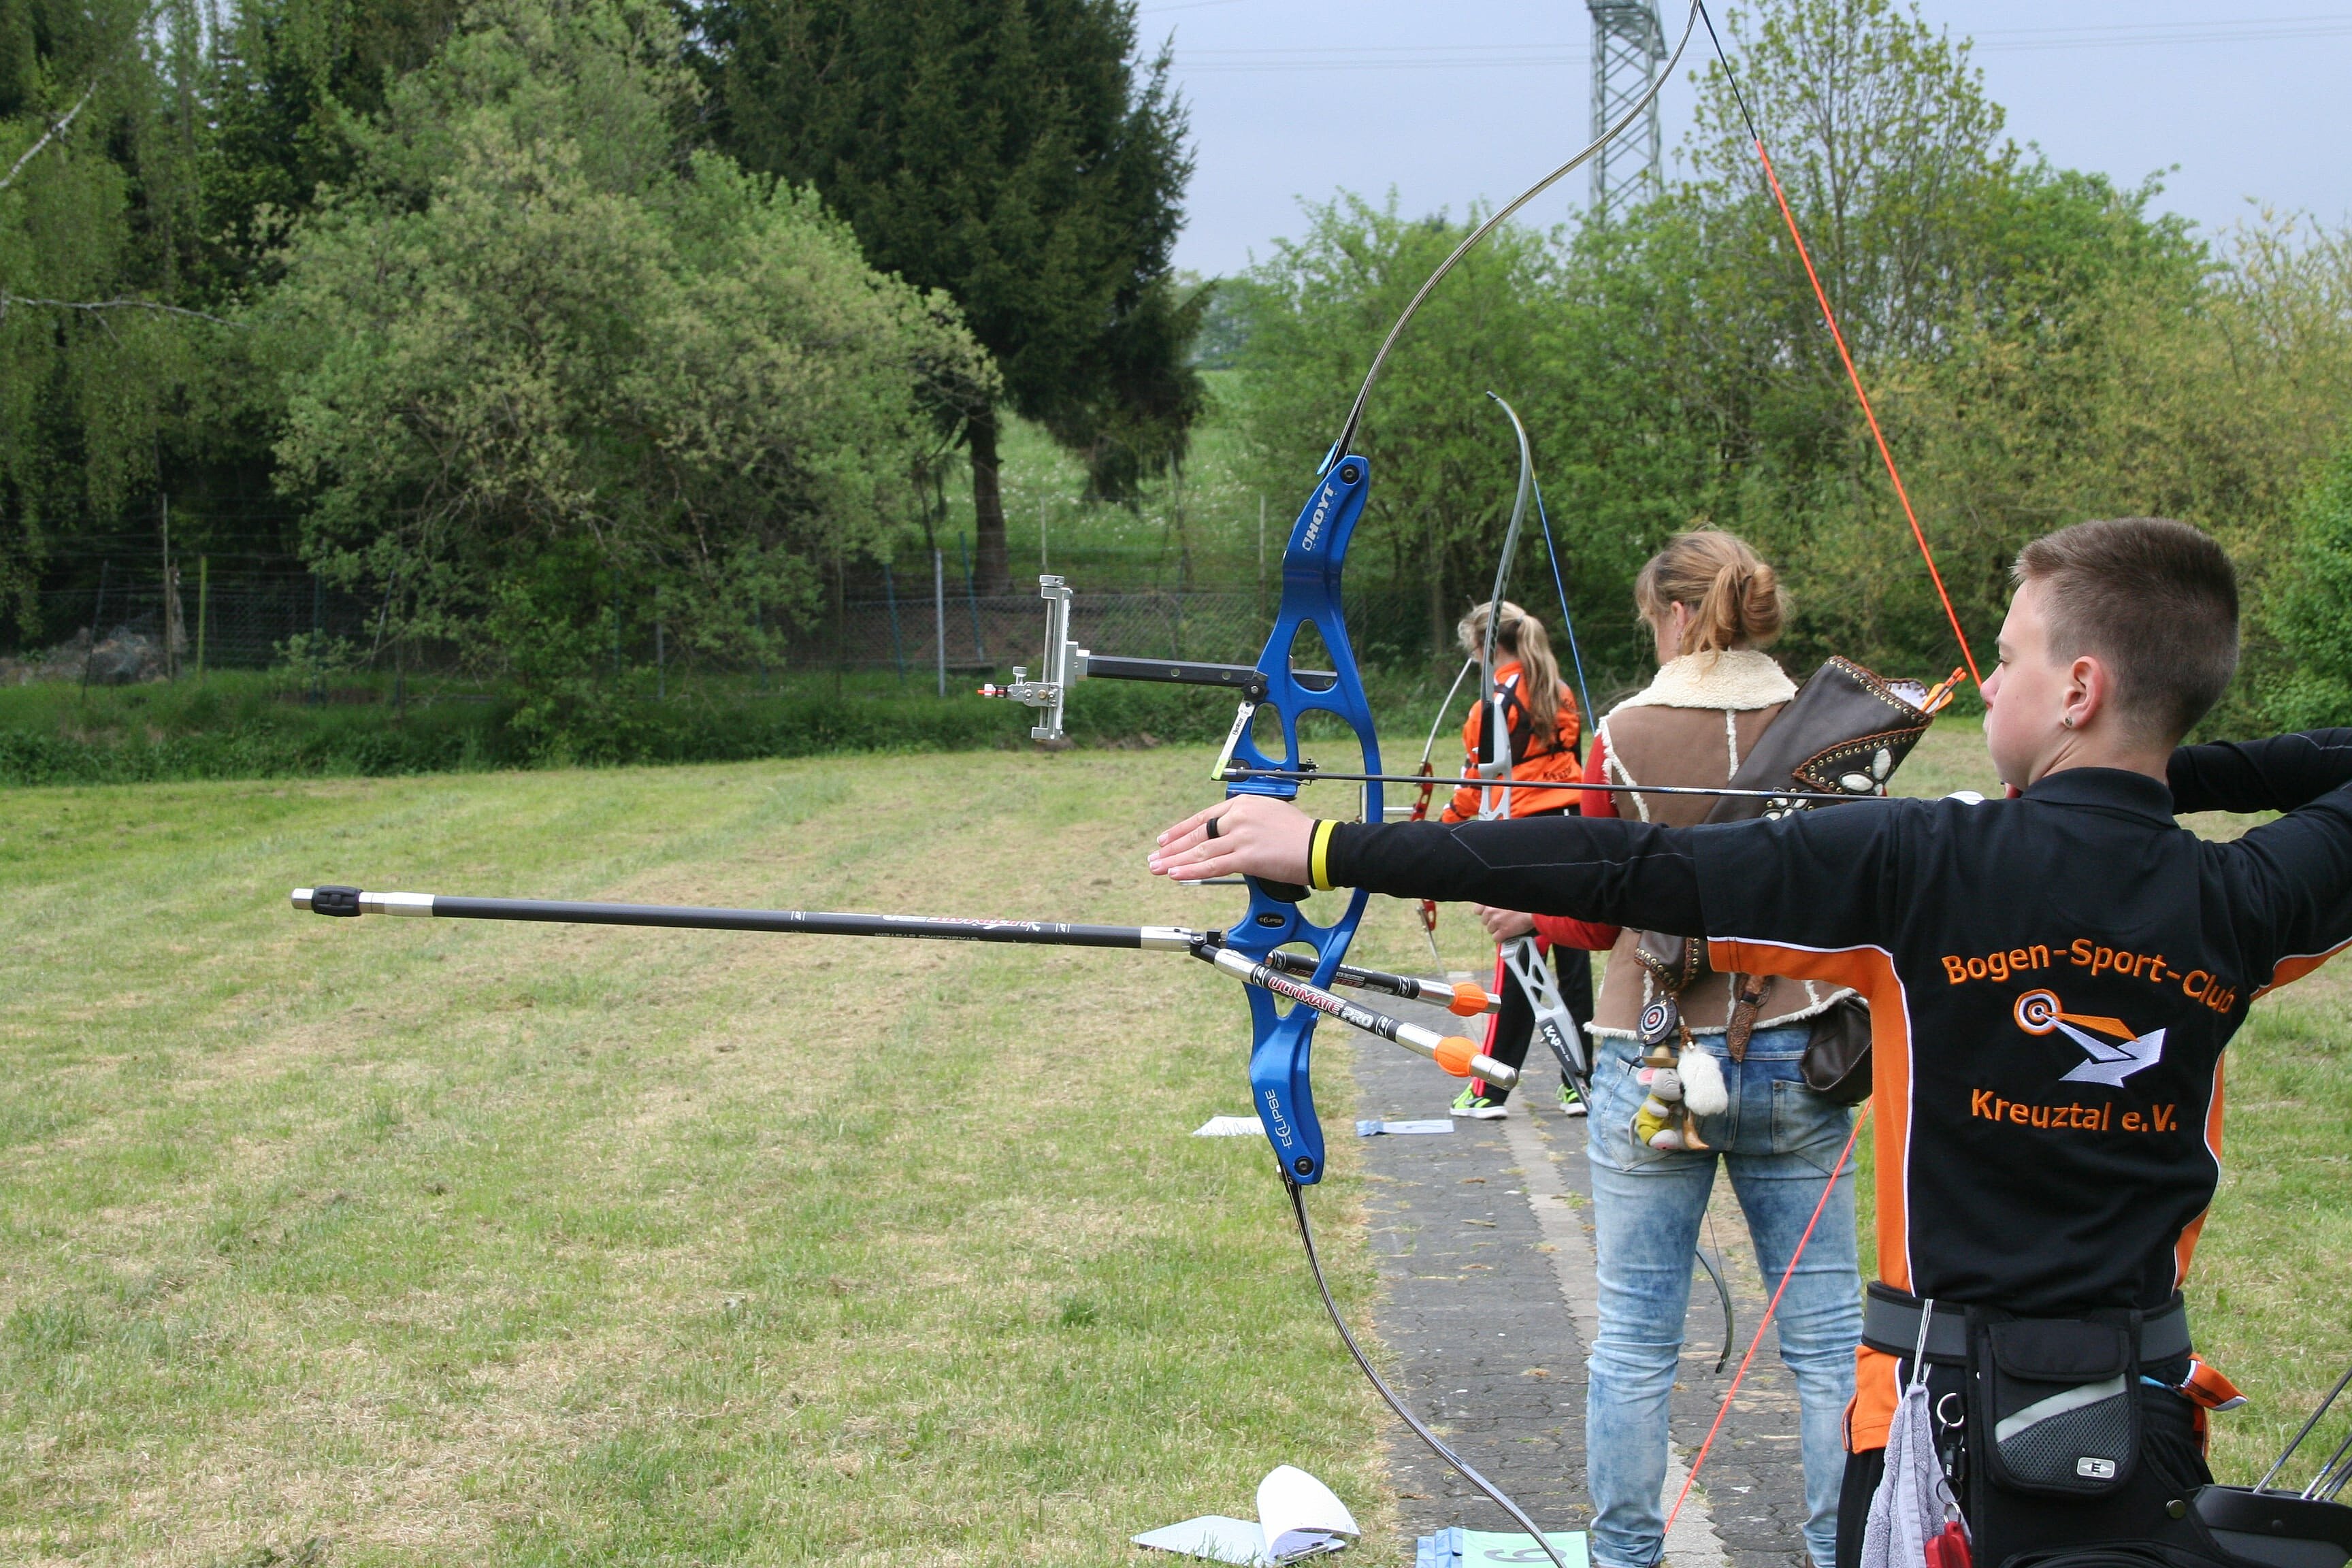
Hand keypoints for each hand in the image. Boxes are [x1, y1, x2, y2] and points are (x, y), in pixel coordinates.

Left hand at [1150, 795, 1316, 885]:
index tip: (1165, 839)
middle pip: (1198, 833)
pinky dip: (1192, 871)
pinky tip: (1176, 874)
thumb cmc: (1300, 835)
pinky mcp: (1248, 857)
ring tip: (1157, 868)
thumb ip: (1245, 823)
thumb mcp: (1269, 814)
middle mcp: (1239, 816)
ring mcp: (1242, 836)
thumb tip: (1227, 838)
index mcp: (1243, 803)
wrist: (1321, 846)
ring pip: (1200, 850)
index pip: (1204, 817)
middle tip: (1154, 857)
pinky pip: (1213, 866)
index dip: (1181, 829)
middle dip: (1172, 847)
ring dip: (1175, 861)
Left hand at [1474, 904, 1535, 940]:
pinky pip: (1496, 938)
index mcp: (1490, 900)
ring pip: (1490, 930)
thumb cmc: (1524, 903)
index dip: (1485, 913)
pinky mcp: (1503, 931)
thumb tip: (1492, 907)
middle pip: (1484, 921)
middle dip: (1493, 921)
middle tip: (1504, 919)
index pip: (1477, 910)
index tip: (1491, 914)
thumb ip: (1497, 902)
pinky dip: (1502, 937)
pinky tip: (1509, 932)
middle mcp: (1490, 910)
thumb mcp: (1507, 897)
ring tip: (1508, 924)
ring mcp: (1496, 921)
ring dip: (1498, 929)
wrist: (1535, 911)